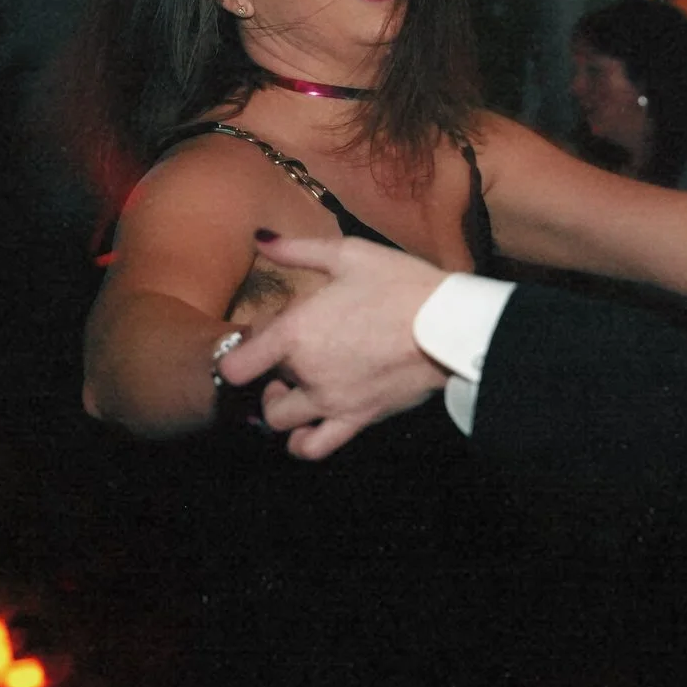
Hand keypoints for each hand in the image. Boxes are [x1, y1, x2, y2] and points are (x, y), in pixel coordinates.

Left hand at [216, 234, 447, 459]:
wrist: (450, 324)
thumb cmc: (401, 284)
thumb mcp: (348, 254)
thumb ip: (297, 249)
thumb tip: (260, 239)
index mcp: (296, 332)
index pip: (235, 365)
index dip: (239, 353)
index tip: (258, 341)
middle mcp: (307, 373)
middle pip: (262, 387)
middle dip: (269, 373)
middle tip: (292, 356)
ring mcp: (331, 401)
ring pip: (280, 422)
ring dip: (280, 409)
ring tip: (298, 390)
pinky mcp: (357, 419)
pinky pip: (314, 447)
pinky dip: (303, 443)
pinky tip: (309, 425)